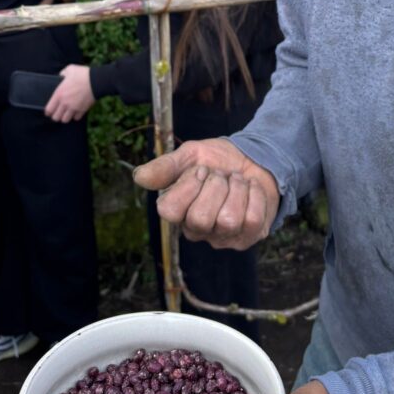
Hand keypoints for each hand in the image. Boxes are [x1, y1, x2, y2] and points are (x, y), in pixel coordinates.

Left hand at [44, 64, 94, 122]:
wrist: (97, 81)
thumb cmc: (83, 74)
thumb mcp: (70, 69)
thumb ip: (62, 73)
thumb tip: (60, 76)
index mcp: (59, 94)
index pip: (49, 109)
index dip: (48, 111)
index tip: (49, 110)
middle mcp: (65, 103)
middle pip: (56, 118)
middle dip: (56, 116)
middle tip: (58, 112)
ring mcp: (74, 108)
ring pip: (65, 120)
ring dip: (65, 117)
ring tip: (66, 113)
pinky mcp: (82, 110)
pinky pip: (76, 118)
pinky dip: (75, 116)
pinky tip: (75, 111)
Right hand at [133, 138, 279, 249]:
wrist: (254, 157)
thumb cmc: (217, 160)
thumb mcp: (190, 155)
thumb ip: (166, 166)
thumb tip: (138, 177)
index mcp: (177, 210)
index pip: (169, 211)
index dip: (188, 185)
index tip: (202, 169)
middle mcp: (197, 230)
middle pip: (200, 219)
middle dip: (216, 186)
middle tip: (222, 176)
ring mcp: (223, 238)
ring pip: (228, 220)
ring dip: (237, 189)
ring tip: (237, 181)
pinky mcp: (248, 238)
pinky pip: (253, 220)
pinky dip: (255, 195)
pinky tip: (251, 189)